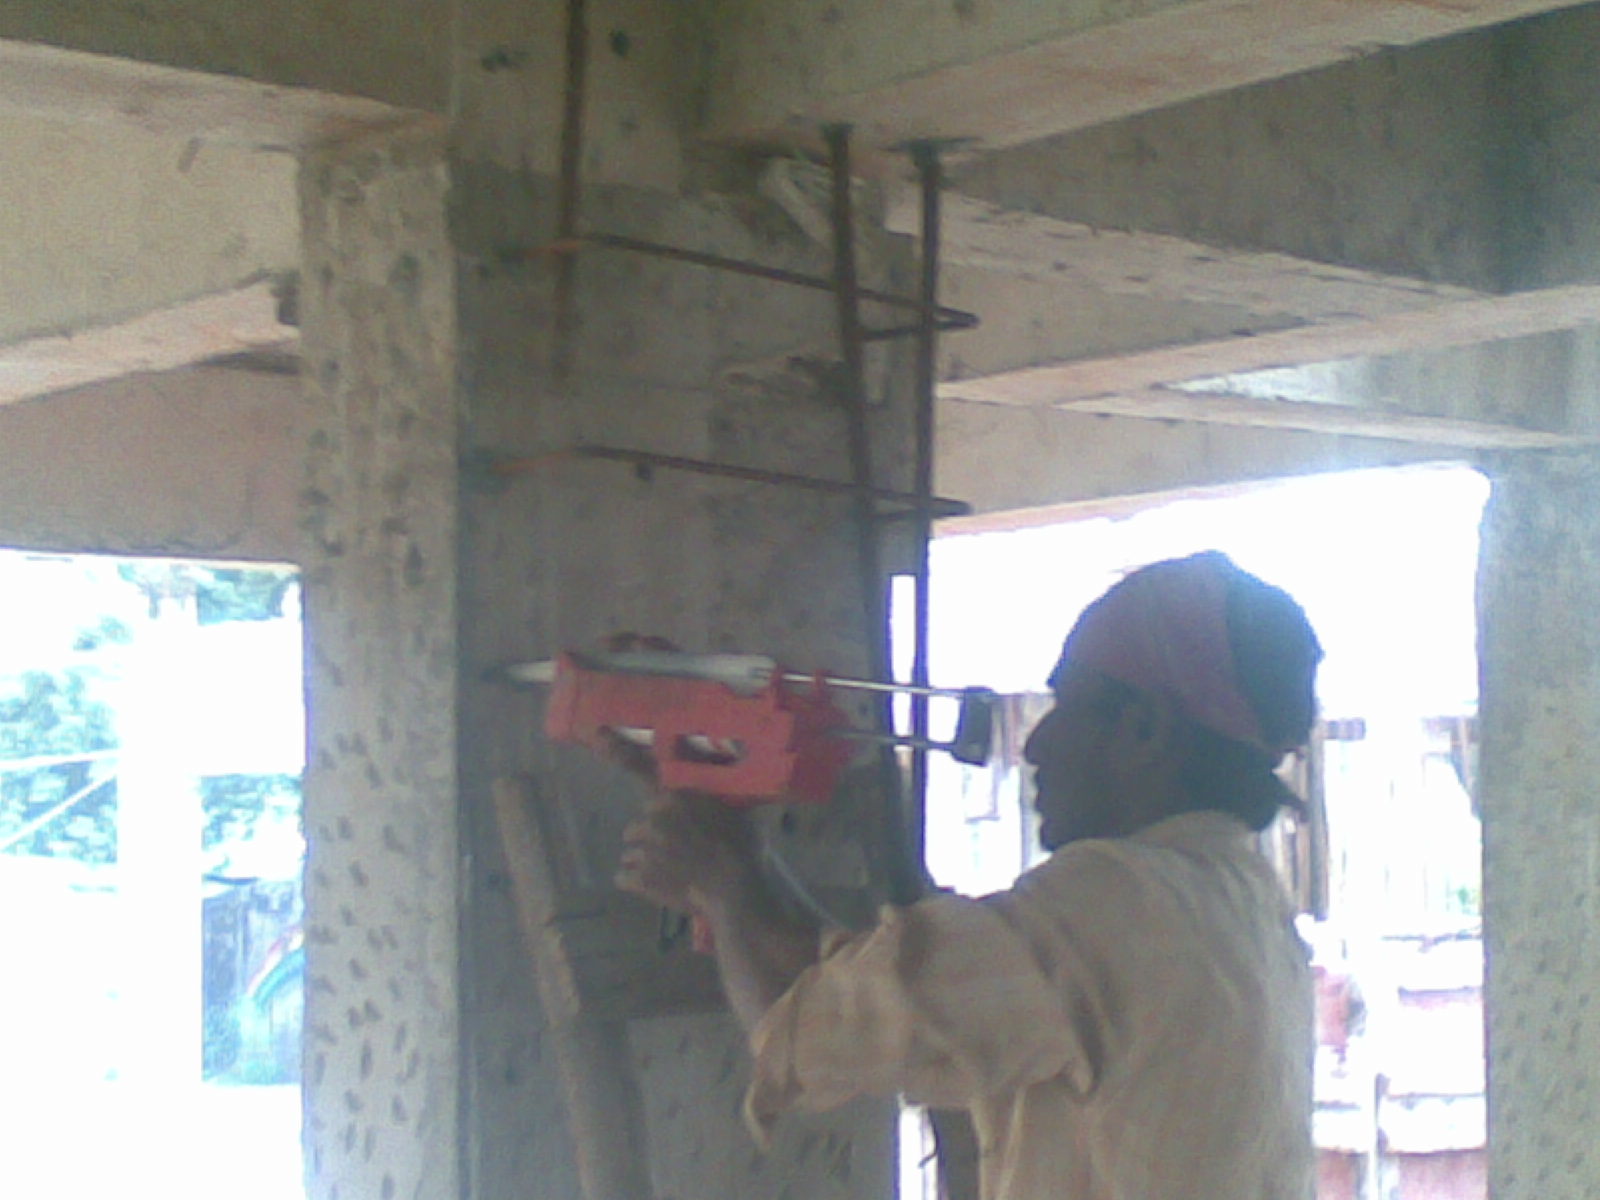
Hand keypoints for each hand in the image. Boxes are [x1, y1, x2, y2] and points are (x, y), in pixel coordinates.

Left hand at [616, 792, 757, 915]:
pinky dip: (632, 883)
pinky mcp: (639, 878)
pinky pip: (622, 878)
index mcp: (675, 800)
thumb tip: (706, 798)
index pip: (653, 804)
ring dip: (640, 862)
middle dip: (647, 840)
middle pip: (636, 828)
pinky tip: (645, 888)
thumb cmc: (742, 851)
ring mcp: (644, 850)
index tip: (673, 829)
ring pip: (629, 854)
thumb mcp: (736, 814)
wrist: (735, 891)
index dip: (663, 818)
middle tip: (666, 853)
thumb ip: (713, 803)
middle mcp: (654, 821)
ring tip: (658, 874)